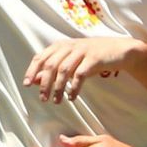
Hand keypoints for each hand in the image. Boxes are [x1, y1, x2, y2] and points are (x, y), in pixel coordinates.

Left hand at [23, 36, 138, 101]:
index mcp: (61, 45)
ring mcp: (82, 51)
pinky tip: (72, 97)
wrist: (119, 50)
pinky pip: (80, 74)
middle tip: (43, 98)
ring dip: (58, 88)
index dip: (32, 70)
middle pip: (51, 65)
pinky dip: (74, 87)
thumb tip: (33, 80)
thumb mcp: (71, 62)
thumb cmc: (91, 58)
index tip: (26, 84)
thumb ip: (52, 70)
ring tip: (56, 101)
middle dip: (45, 83)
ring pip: (64, 70)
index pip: (41, 57)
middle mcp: (70, 46)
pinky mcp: (94, 58)